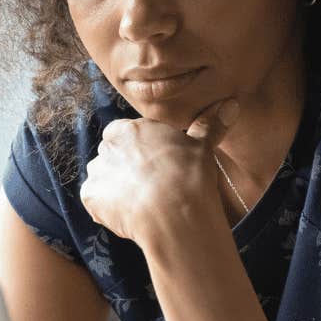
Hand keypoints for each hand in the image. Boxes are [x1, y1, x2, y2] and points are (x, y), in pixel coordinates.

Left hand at [78, 98, 239, 246]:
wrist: (174, 215)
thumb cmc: (190, 178)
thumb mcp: (202, 147)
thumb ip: (209, 125)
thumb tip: (230, 105)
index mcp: (130, 129)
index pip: (126, 134)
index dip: (140, 150)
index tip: (156, 165)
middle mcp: (108, 146)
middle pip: (113, 156)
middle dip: (126, 169)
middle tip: (151, 187)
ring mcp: (97, 171)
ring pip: (102, 178)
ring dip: (115, 188)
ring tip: (141, 203)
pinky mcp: (90, 197)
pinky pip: (94, 201)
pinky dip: (106, 209)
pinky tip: (130, 215)